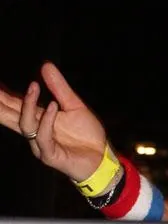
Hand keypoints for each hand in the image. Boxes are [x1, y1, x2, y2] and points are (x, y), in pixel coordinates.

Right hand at [0, 62, 106, 180]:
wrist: (102, 158)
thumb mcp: (74, 106)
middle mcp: (34, 130)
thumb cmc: (86, 135)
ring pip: (24, 124)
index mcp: (37, 118)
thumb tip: (45, 65)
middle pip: (8, 115)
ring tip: (34, 87)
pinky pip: (43, 137)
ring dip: (26, 105)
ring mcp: (40, 144)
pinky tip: (51, 106)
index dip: (2, 93)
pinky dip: (46, 121)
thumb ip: (59, 87)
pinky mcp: (50, 155)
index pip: (13, 103)